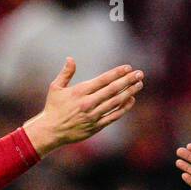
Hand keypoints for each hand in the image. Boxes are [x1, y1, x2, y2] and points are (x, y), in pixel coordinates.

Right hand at [22, 58, 143, 154]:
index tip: (128, 67)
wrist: (51, 131)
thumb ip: (65, 73)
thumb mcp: (55, 88)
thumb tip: (70, 58)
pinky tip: (131, 100)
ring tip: (139, 84)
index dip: (117, 73)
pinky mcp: (96, 126)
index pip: (103, 80)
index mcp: (79, 91)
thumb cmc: (53, 108)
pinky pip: (113, 116)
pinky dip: (124, 108)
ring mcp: (93, 115)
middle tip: (140, 74)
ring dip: (129, 92)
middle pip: (112, 90)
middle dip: (128, 80)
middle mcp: (88, 103)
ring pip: (116, 102)